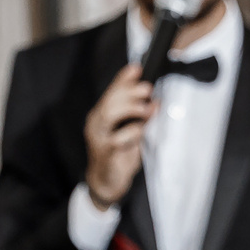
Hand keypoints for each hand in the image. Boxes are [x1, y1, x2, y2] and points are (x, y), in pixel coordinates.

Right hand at [83, 62, 153, 207]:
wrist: (106, 181)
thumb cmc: (118, 153)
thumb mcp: (129, 130)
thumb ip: (137, 114)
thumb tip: (154, 98)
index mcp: (101, 115)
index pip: (111, 92)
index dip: (123, 79)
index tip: (136, 68)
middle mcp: (96, 124)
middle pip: (109, 101)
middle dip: (129, 92)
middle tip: (147, 89)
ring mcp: (98, 139)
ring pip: (108, 115)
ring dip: (130, 108)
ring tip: (146, 109)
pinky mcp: (106, 153)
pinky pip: (118, 139)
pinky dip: (132, 132)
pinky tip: (142, 130)